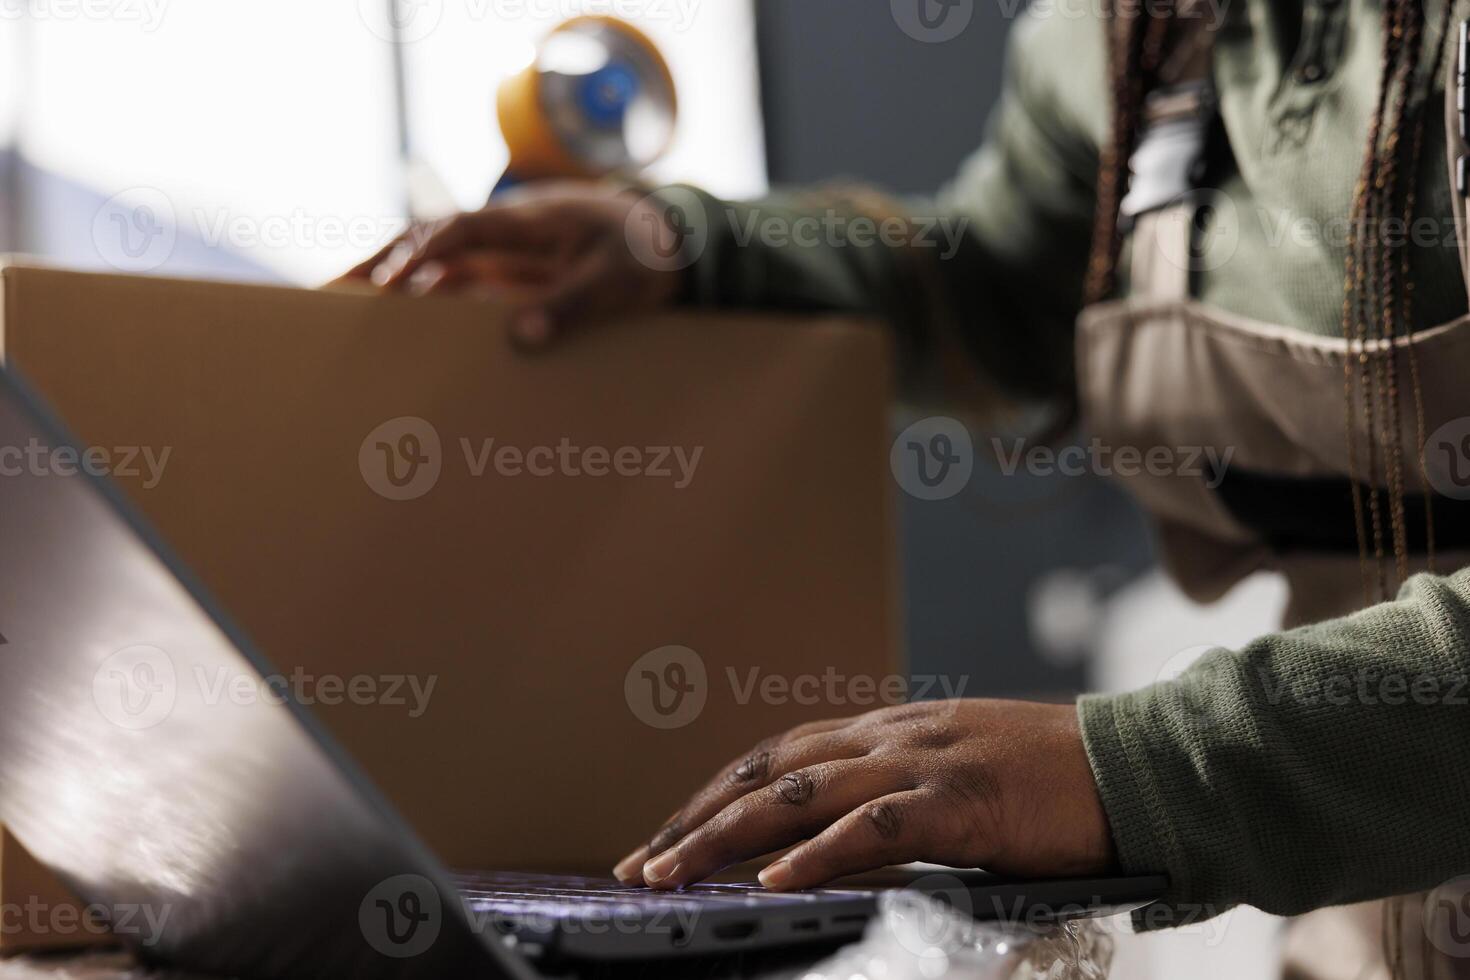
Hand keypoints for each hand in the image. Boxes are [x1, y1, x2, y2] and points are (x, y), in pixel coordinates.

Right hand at [334, 182, 686, 347]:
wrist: (668, 238)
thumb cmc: (643, 254)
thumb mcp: (618, 283)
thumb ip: (573, 306)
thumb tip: (520, 337)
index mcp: (530, 221)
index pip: (462, 230)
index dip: (423, 253)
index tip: (390, 283)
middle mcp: (503, 232)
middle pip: (429, 240)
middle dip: (379, 264)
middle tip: (328, 294)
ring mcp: (501, 252)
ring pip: (433, 264)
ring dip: (389, 284)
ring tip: (338, 315)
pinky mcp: (505, 274)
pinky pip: (454, 284)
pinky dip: (420, 302)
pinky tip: (391, 328)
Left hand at [613, 699, 1115, 890]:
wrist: (1134, 766)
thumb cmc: (1049, 784)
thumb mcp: (953, 778)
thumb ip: (894, 798)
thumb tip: (831, 844)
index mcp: (886, 733)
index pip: (775, 758)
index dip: (715, 797)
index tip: (668, 838)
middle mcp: (890, 738)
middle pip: (768, 771)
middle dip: (697, 820)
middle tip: (641, 864)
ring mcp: (923, 763)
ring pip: (801, 794)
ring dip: (728, 837)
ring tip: (674, 875)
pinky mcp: (961, 800)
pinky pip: (876, 826)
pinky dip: (818, 854)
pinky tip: (774, 881)